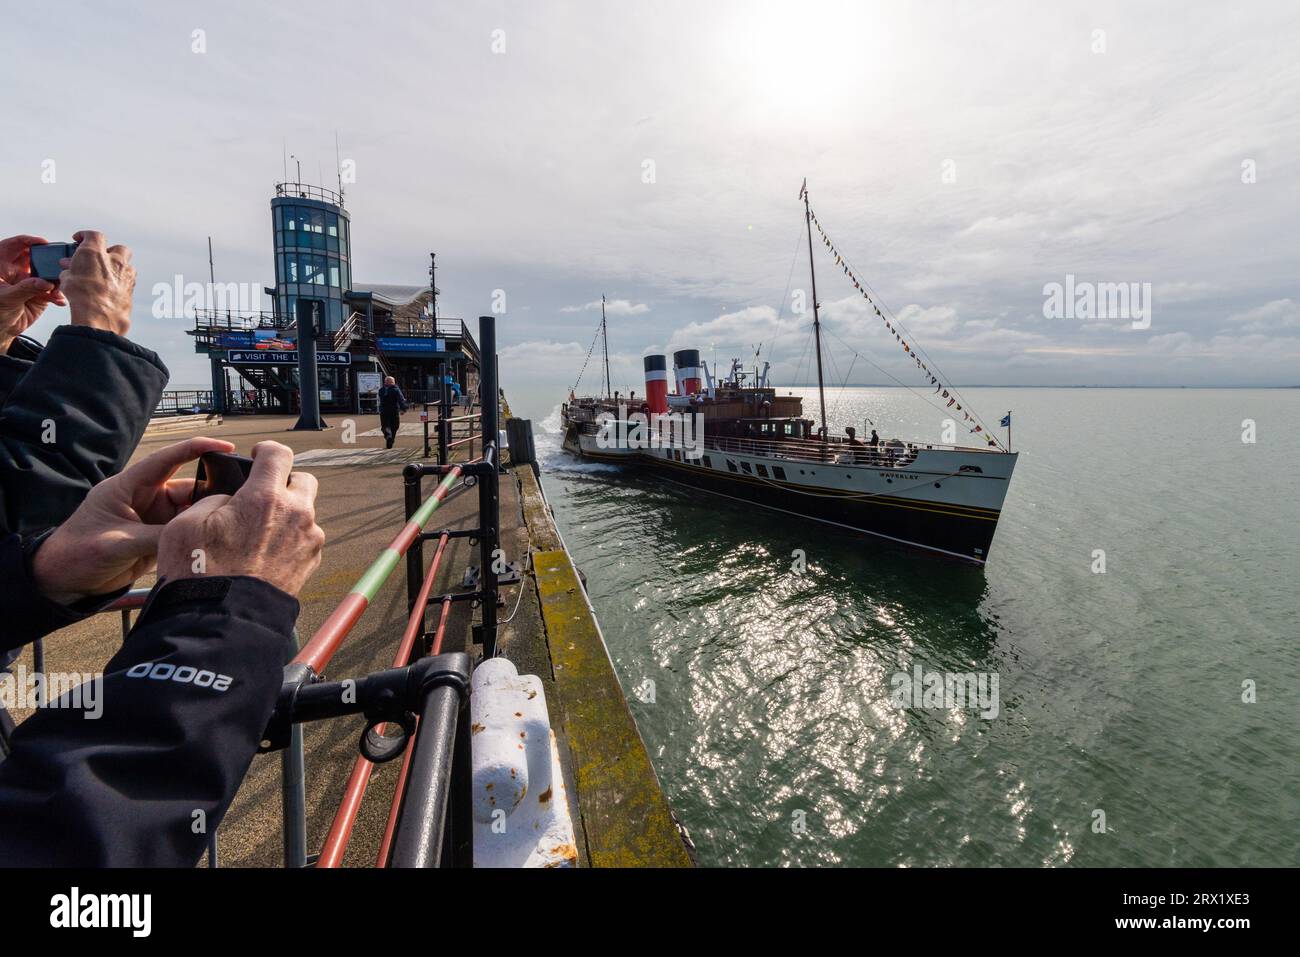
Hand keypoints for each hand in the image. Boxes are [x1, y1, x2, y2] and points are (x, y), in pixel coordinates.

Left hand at [0, 234, 66, 352]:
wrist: (2, 329)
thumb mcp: (6, 297)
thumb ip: (26, 288)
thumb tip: (46, 282)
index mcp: (3, 264)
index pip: (15, 245)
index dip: (29, 240)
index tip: (43, 243)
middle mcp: (18, 269)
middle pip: (36, 257)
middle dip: (48, 260)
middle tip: (58, 264)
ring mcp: (30, 281)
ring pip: (47, 274)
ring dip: (55, 280)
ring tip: (57, 289)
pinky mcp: (41, 293)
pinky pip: (53, 291)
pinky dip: (58, 295)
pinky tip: (58, 300)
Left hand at [31, 437, 235, 603]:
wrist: (63, 582)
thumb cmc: (78, 553)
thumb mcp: (118, 543)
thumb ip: (158, 537)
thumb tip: (197, 533)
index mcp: (128, 487)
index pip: (167, 459)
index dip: (197, 449)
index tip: (226, 445)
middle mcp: (144, 498)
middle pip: (187, 487)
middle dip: (212, 489)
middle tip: (240, 497)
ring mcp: (152, 518)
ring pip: (190, 510)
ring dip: (207, 515)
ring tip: (232, 521)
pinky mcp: (157, 537)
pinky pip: (185, 530)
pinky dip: (200, 532)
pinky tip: (219, 536)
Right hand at [60, 230, 134, 336]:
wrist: (100, 316)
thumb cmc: (81, 296)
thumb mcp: (67, 279)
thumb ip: (70, 269)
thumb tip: (68, 267)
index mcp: (94, 252)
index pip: (93, 235)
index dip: (85, 236)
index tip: (78, 239)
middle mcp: (114, 260)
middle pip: (118, 248)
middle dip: (109, 251)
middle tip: (98, 259)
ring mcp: (126, 274)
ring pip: (126, 264)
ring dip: (117, 267)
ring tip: (105, 275)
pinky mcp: (132, 288)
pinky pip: (128, 280)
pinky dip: (120, 281)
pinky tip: (111, 288)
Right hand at [155, 441, 323, 597]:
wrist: (222, 621)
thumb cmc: (199, 572)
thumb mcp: (187, 523)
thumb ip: (216, 499)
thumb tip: (232, 501)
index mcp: (265, 497)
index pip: (279, 454)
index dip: (265, 450)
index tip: (257, 456)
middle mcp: (296, 515)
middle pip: (302, 480)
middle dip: (284, 482)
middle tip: (261, 495)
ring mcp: (309, 540)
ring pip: (305, 513)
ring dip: (287, 514)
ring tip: (259, 532)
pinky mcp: (311, 563)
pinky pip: (305, 539)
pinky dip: (290, 539)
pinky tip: (266, 553)